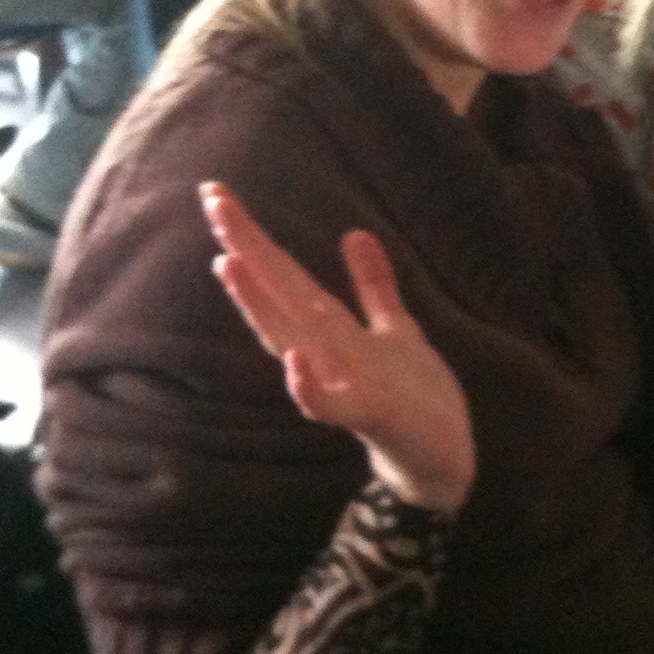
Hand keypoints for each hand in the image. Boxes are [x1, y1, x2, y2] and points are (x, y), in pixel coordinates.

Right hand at [200, 183, 475, 515]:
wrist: (441, 461)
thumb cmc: (412, 398)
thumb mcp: (397, 330)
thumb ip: (373, 287)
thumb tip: (354, 232)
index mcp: (332, 329)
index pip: (287, 274)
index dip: (254, 235)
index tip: (217, 191)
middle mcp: (326, 353)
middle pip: (280, 295)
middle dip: (246, 250)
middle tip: (212, 201)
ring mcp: (343, 384)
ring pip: (292, 342)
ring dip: (259, 307)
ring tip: (228, 262)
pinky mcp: (370, 417)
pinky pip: (332, 405)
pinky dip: (309, 387)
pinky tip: (294, 360)